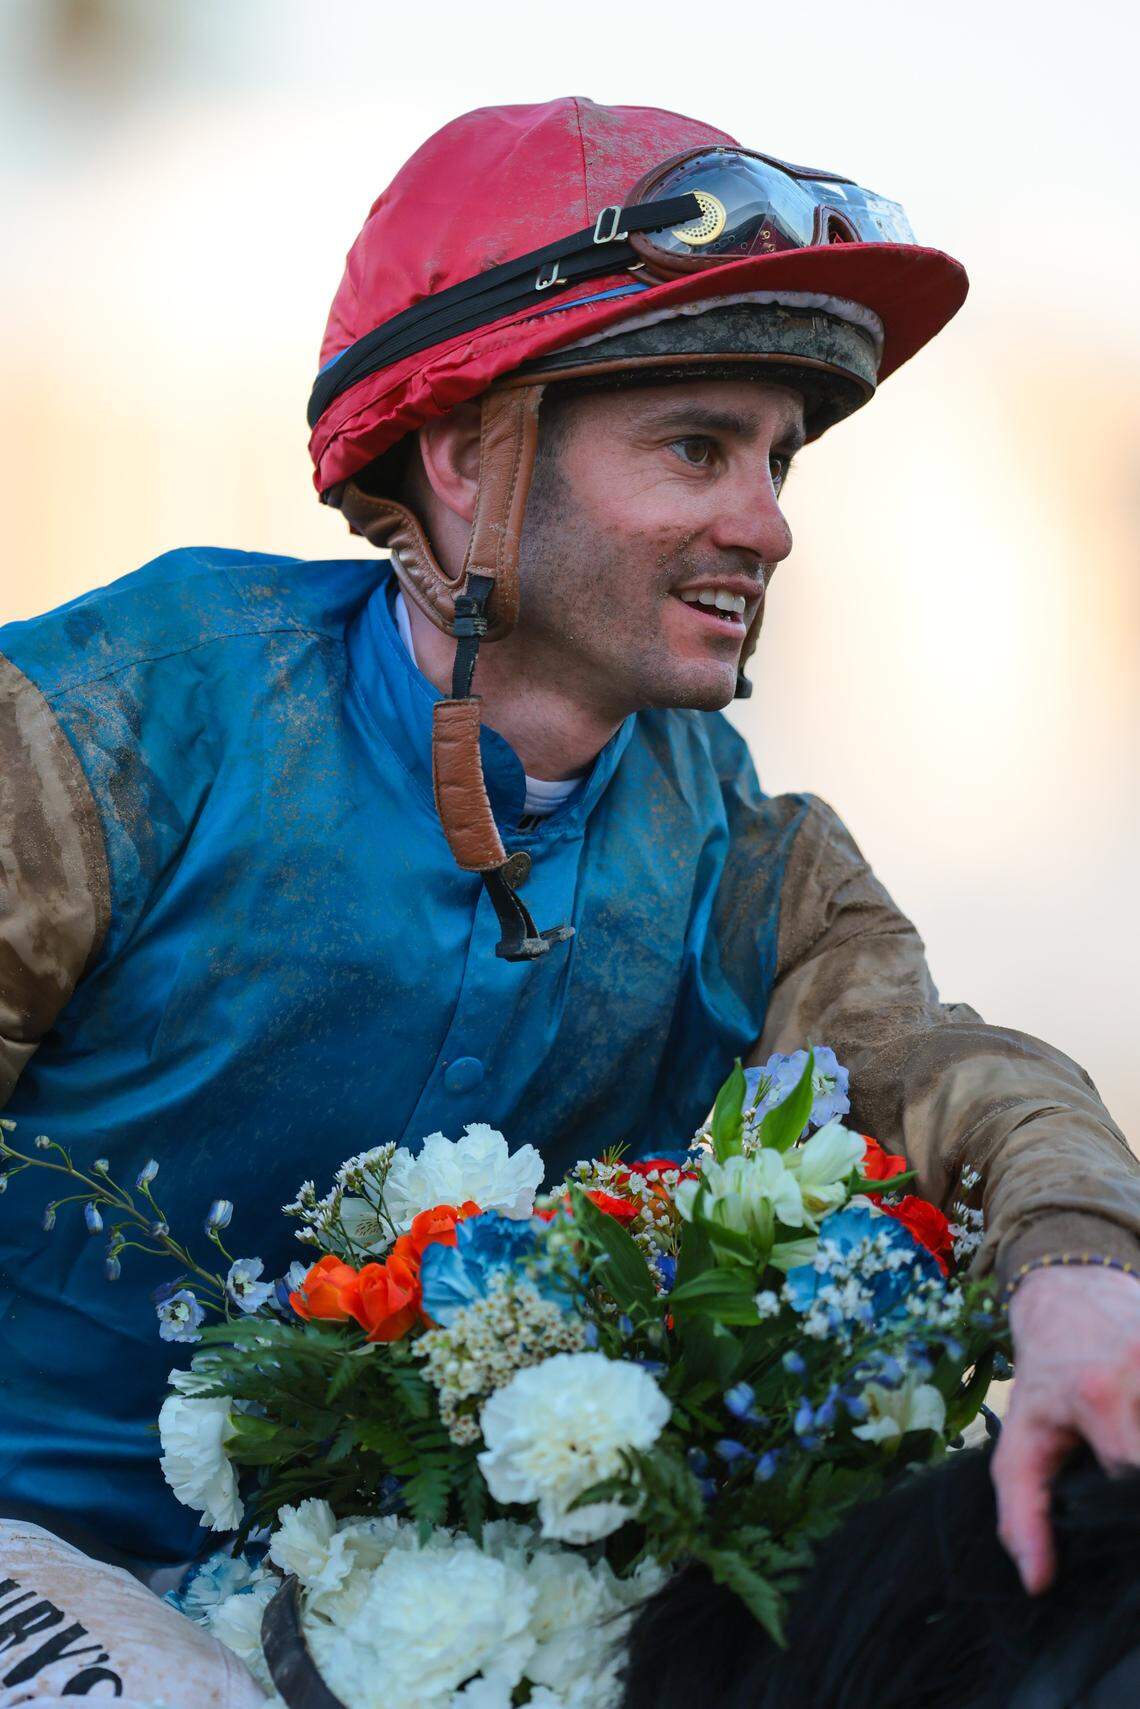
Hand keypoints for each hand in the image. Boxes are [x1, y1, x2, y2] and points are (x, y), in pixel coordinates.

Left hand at [993, 1265, 1139, 1593]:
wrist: (1068, 1296)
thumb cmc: (1045, 1378)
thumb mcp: (1020, 1441)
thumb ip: (1022, 1514)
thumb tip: (1038, 1583)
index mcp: (1099, 1394)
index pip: (1134, 1473)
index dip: (1127, 1504)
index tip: (1117, 1509)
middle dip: (1137, 1472)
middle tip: (1120, 1470)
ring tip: (1126, 1434)